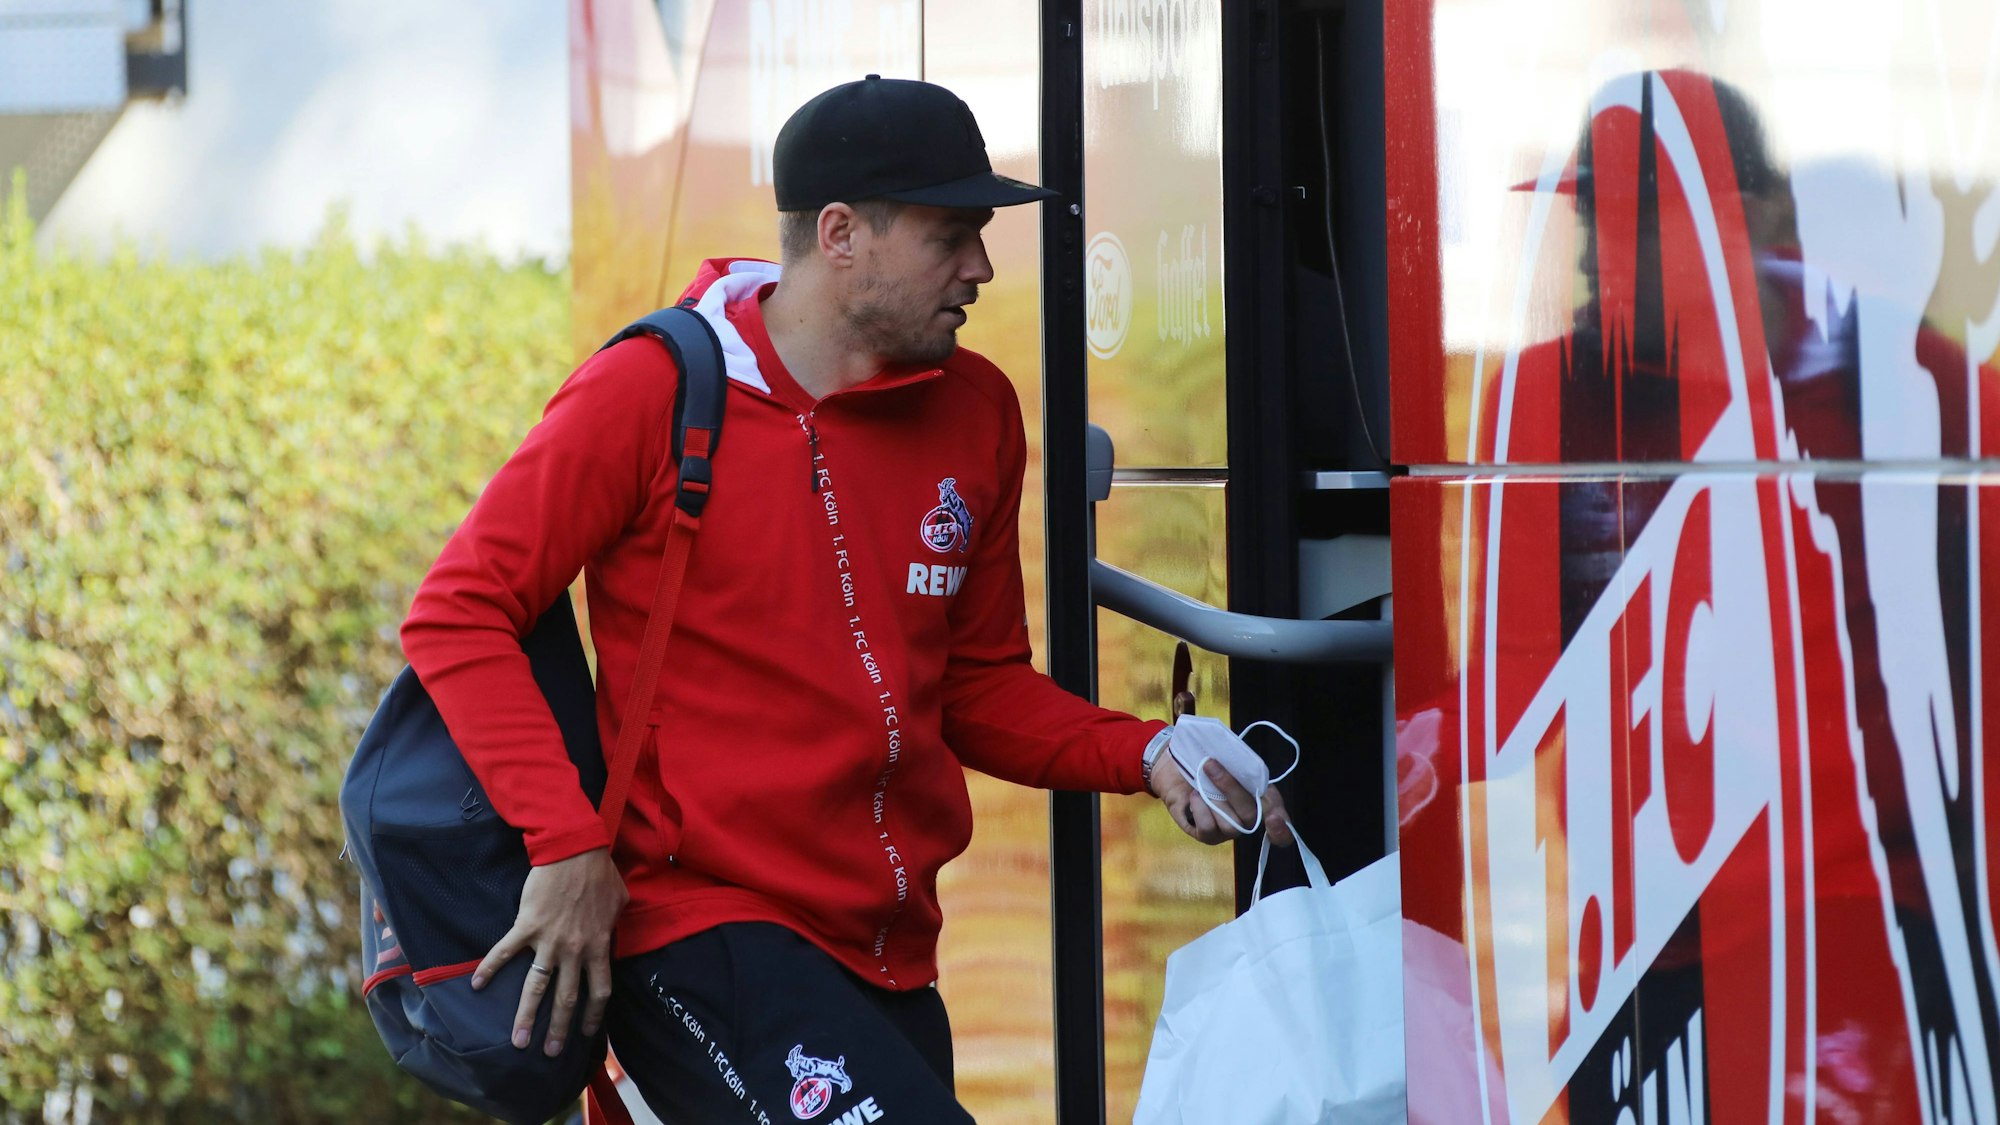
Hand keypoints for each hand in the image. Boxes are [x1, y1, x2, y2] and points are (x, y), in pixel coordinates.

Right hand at [470, 847, 627, 1055]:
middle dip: (559, 1029)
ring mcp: (549, 941)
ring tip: (518, 1042)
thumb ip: (614, 924)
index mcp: (599, 946)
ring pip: (536, 988)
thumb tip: (614, 932)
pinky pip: (504, 952)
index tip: (586, 1034)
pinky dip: (489, 969)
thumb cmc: (599, 871)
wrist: (574, 848)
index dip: (593, 1015)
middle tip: (551, 1053)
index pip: (599, 991)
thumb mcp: (619, 900)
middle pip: (566, 999)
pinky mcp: (526, 926)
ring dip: (525, 1017)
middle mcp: (575, 950)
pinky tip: (476, 985)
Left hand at [1151, 758, 1293, 846]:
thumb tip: (1248, 768)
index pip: (1282, 829)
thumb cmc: (1211, 764)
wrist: (1179, 770)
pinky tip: (1194, 797)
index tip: (1274, 819)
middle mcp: (1249, 821)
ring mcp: (1229, 831)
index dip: (1282, 830)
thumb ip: (1246, 770)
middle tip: (1211, 764)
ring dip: (1213, 799)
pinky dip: (1200, 809)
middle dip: (1230, 787)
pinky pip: (1208, 828)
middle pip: (1251, 815)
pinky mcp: (1208, 836)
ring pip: (1231, 826)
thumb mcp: (1232, 763)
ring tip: (1199, 783)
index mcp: (1263, 802)